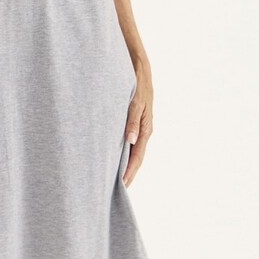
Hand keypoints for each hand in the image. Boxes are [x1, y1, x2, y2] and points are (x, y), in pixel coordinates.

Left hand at [122, 60, 152, 187]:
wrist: (139, 68)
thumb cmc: (138, 84)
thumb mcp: (135, 101)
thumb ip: (132, 120)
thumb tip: (130, 140)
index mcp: (146, 128)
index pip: (137, 156)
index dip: (130, 171)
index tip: (122, 185)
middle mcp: (142, 130)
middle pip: (135, 158)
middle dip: (127, 173)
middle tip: (115, 189)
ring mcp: (138, 127)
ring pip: (131, 151)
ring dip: (124, 164)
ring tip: (113, 178)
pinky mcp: (132, 121)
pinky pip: (127, 142)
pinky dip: (121, 152)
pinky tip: (112, 157)